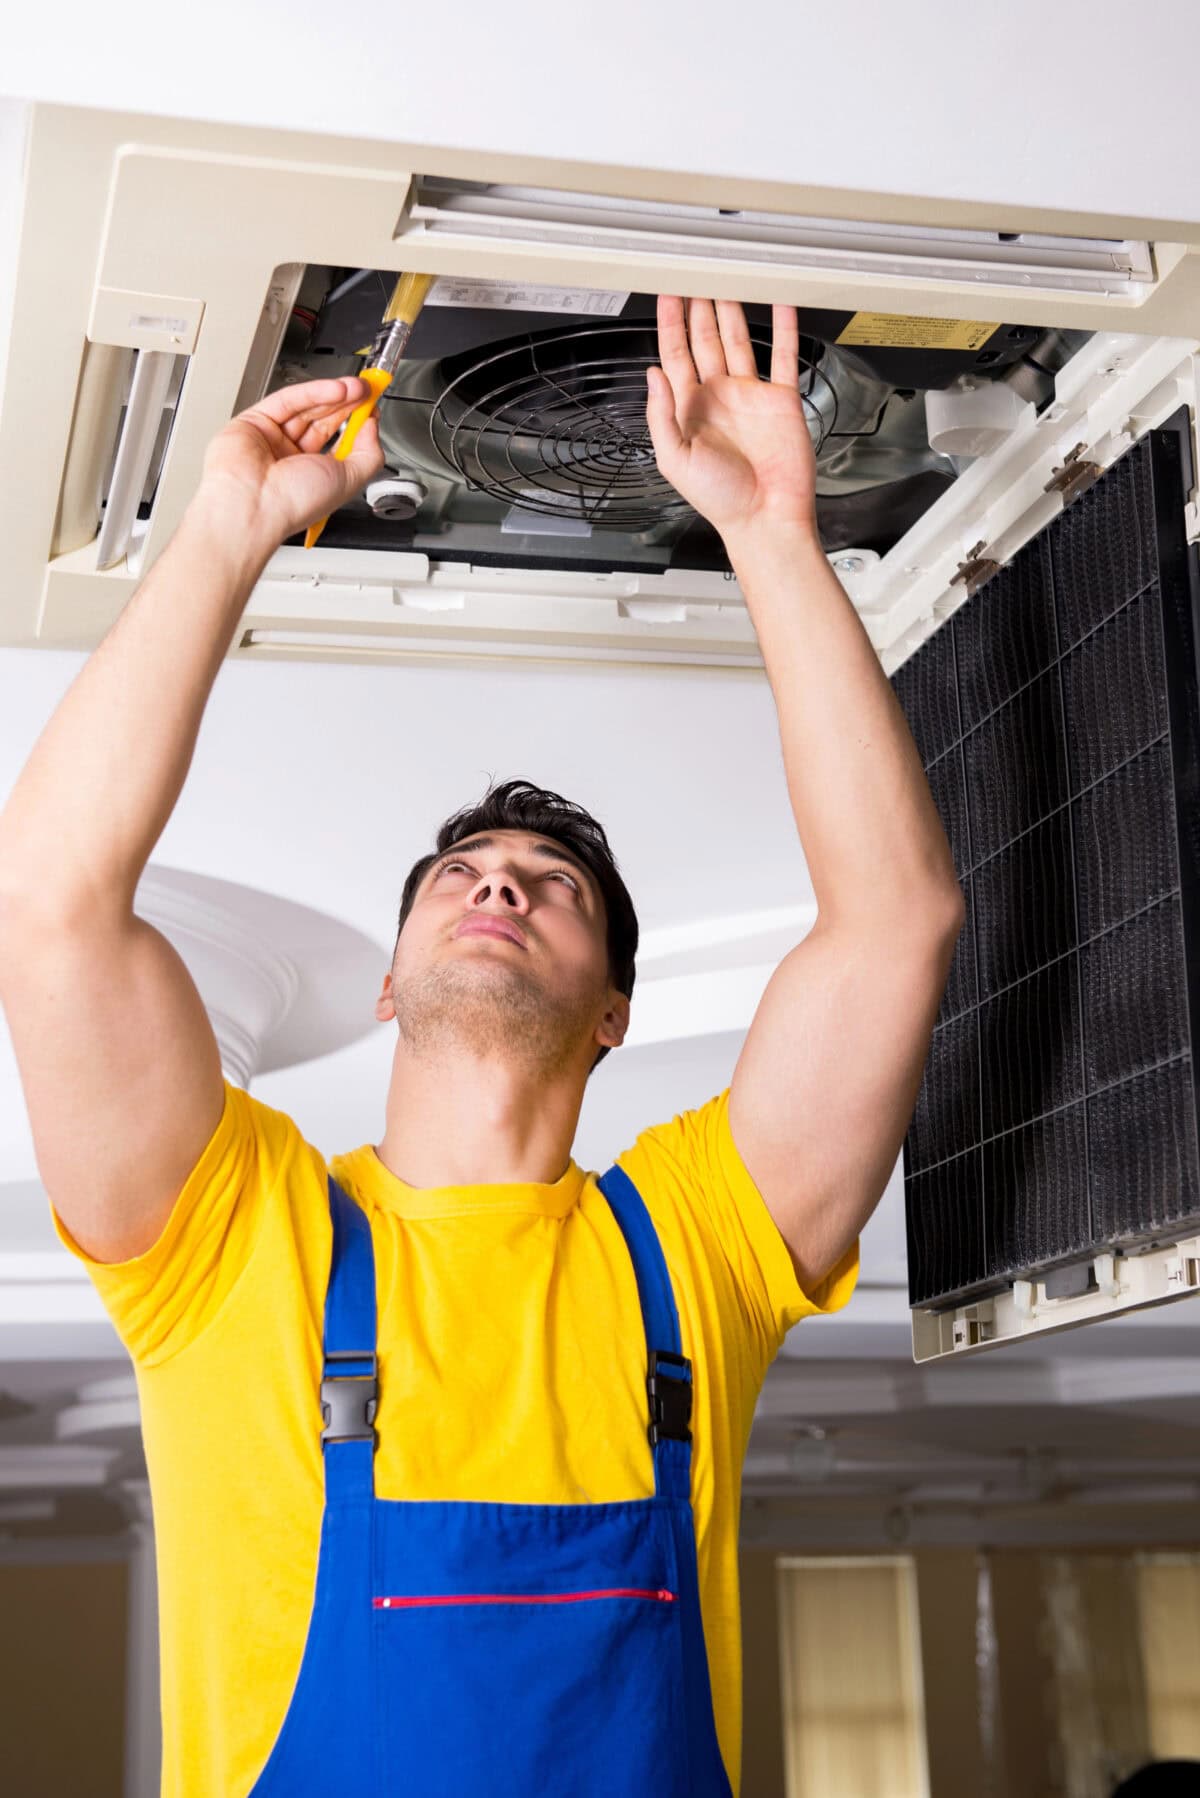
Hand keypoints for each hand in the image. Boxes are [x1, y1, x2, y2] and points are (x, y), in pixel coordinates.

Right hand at [197, 375, 385, 546]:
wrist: (255, 505)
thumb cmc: (294, 505)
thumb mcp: (351, 481)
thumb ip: (369, 454)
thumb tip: (372, 427)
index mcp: (314, 477)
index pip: (339, 442)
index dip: (357, 424)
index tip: (373, 408)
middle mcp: (292, 458)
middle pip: (324, 420)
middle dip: (349, 404)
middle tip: (368, 389)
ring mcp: (273, 438)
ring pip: (308, 408)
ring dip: (336, 395)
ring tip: (358, 387)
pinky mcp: (255, 421)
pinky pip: (289, 400)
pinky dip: (315, 392)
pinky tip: (338, 389)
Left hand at [645, 296, 817, 543]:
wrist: (765, 517)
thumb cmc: (719, 499)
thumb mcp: (673, 459)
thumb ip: (660, 414)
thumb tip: (652, 372)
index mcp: (689, 409)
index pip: (675, 355)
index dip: (670, 323)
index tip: (666, 293)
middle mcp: (719, 397)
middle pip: (704, 339)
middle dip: (698, 307)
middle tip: (694, 274)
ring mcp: (750, 396)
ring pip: (739, 340)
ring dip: (732, 310)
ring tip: (726, 279)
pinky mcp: (781, 400)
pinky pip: (782, 355)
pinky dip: (783, 328)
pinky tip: (779, 304)